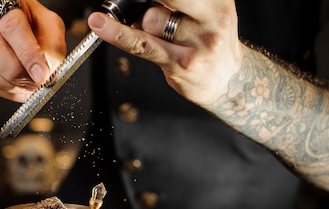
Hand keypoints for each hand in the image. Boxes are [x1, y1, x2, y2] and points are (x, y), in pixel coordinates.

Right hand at [0, 0, 66, 101]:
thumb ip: (51, 45)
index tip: (41, 73)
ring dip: (6, 84)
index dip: (27, 53)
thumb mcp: (46, 23)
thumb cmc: (24, 18)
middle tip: (34, 83)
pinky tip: (13, 87)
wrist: (0, 19)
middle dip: (16, 73)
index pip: (10, 25)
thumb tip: (45, 71)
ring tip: (26, 87)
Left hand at [88, 0, 242, 104]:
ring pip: (151, 19)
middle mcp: (213, 20)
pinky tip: (100, 24)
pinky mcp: (181, 64)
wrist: (229, 81)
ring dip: (142, 23)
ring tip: (154, 31)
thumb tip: (137, 2)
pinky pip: (141, 45)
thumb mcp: (205, 13)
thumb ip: (176, 5)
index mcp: (218, 2)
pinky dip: (116, 33)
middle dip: (149, 3)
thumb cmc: (210, 42)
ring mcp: (197, 44)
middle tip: (148, 11)